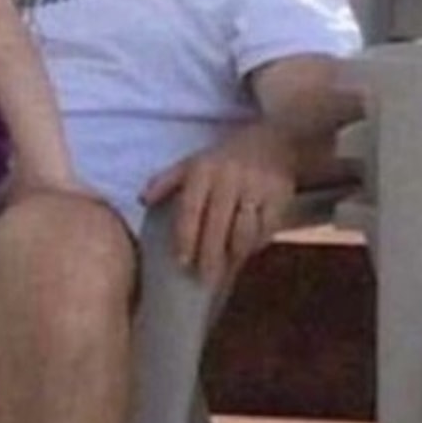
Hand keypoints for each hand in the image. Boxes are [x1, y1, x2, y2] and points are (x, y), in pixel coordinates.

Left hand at [140, 123, 296, 286]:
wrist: (271, 142)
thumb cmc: (223, 160)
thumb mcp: (192, 163)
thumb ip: (166, 182)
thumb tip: (142, 200)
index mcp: (203, 171)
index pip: (191, 209)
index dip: (186, 238)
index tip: (182, 262)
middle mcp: (229, 178)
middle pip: (218, 226)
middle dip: (210, 256)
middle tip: (203, 280)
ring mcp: (257, 187)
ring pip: (244, 231)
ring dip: (233, 255)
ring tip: (223, 273)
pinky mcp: (280, 197)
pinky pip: (266, 229)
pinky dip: (256, 244)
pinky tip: (244, 253)